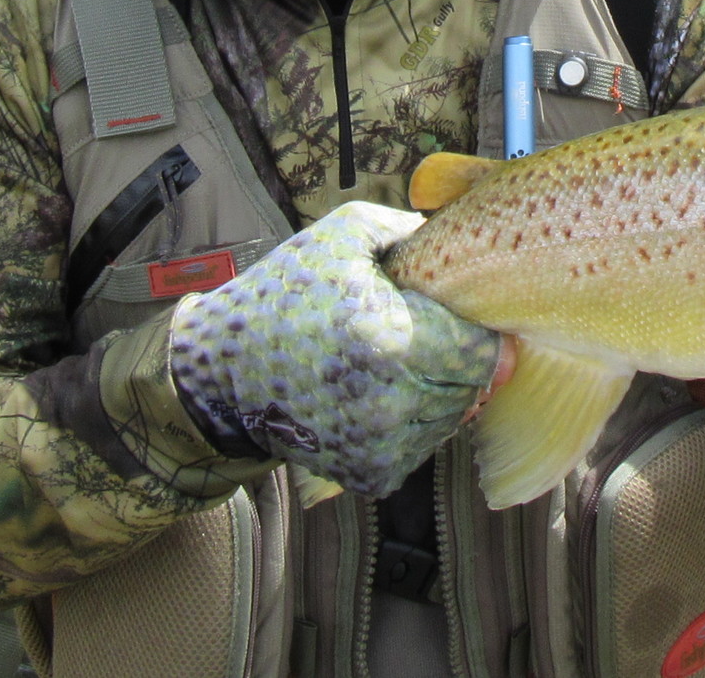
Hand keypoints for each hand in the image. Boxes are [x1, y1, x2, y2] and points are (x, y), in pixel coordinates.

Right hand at [168, 201, 503, 495]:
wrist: (220, 372)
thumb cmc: (284, 296)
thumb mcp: (343, 235)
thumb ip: (410, 228)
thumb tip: (459, 243)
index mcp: (393, 341)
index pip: (483, 352)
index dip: (478, 332)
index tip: (457, 319)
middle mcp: (393, 403)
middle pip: (473, 386)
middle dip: (456, 360)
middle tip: (414, 339)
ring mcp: (382, 447)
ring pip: (451, 418)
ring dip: (436, 393)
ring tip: (389, 367)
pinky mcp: (371, 476)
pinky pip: (422, 447)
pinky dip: (410, 425)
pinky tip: (375, 398)